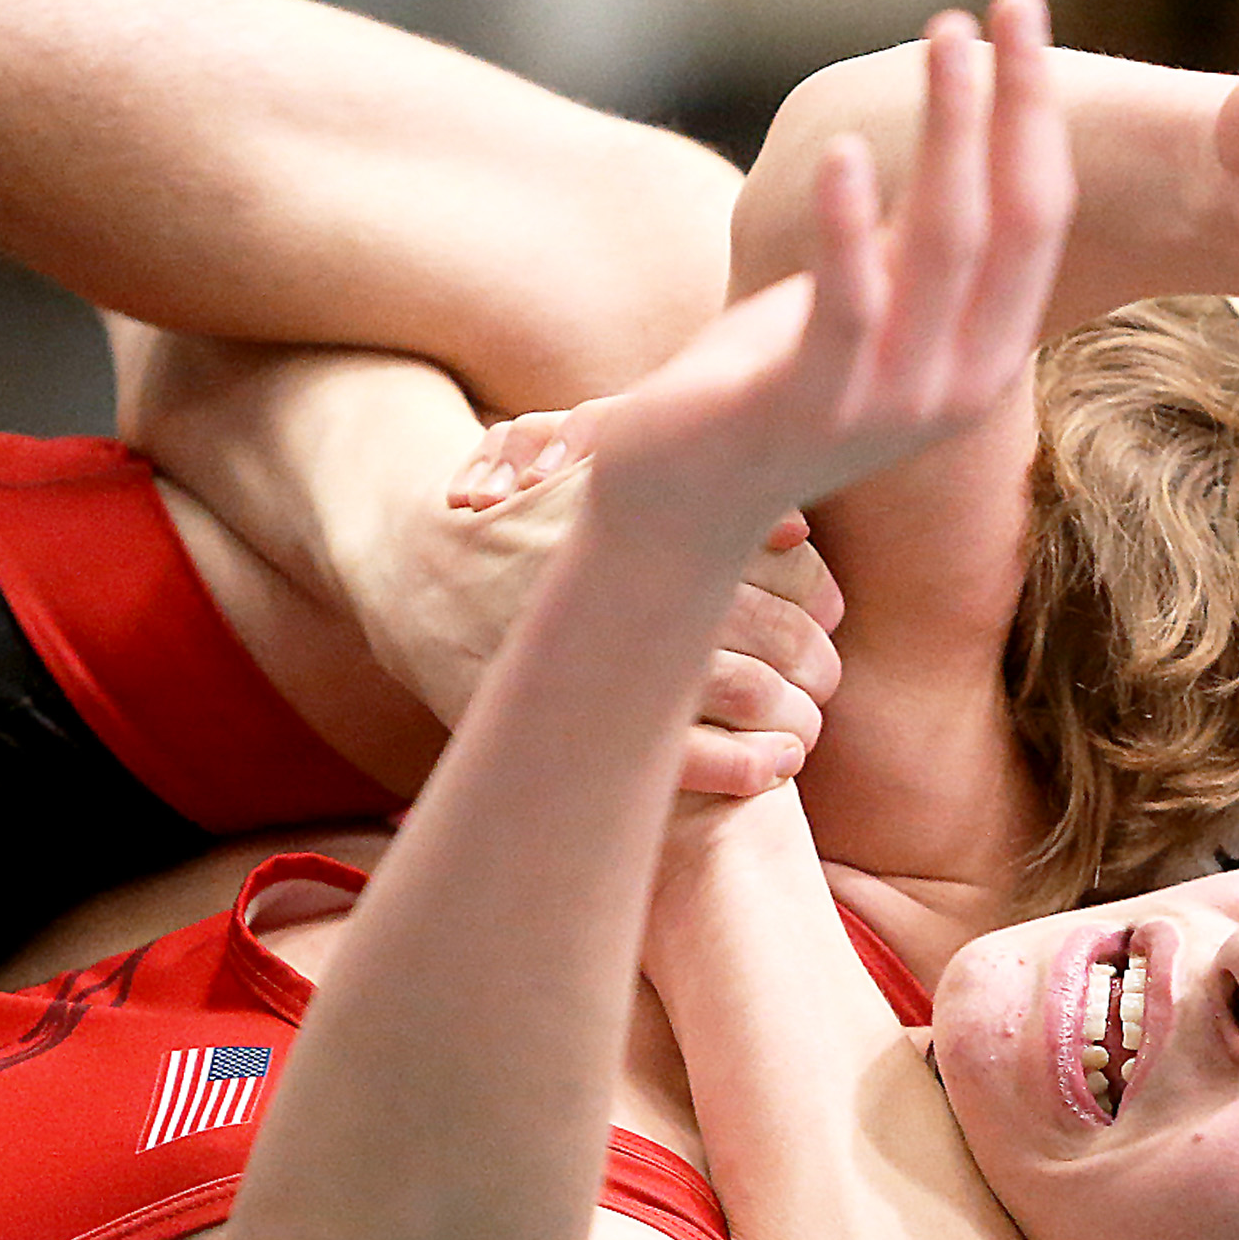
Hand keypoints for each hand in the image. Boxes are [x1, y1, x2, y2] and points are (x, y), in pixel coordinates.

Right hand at [445, 401, 846, 795]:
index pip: (779, 558)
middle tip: (824, 680)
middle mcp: (638, 580)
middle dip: (816, 662)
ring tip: (805, 729)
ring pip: (750, 691)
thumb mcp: (603, 472)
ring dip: (796, 717)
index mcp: (656, 517)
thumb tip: (799, 532)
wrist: (411, 563)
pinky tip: (776, 767)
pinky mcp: (579, 720)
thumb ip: (697, 492)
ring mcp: (609, 654)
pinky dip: (749, 766)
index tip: (827, 615)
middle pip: (778, 628)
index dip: (817, 593)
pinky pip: (690, 756)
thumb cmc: (526, 517)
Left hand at [592, 0, 1072, 533]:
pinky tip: (842, 151)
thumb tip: (953, 128)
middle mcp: (958, 380)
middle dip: (1013, 104)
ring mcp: (889, 401)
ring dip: (950, 132)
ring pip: (942, 247)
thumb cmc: (772, 385)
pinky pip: (844, 306)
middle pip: (1009, 219)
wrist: (682, 501)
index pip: (1039, 216)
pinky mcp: (808, 406)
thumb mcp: (864, 300)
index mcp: (982, 352)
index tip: (1023, 12)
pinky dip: (845, 225)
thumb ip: (911, 239)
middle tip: (1011, 2)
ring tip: (947, 39)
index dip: (1036, 112)